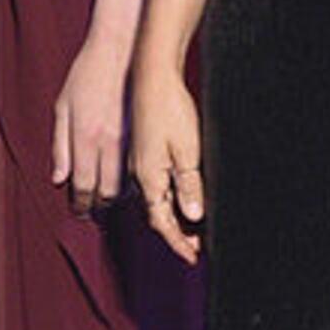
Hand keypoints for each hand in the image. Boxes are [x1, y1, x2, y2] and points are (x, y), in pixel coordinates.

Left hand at [51, 33, 127, 214]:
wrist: (122, 48)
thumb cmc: (88, 74)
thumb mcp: (62, 106)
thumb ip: (59, 145)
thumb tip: (58, 178)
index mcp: (85, 137)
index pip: (83, 186)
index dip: (81, 204)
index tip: (80, 211)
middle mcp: (109, 143)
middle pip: (107, 191)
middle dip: (99, 206)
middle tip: (94, 210)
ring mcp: (132, 139)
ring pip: (129, 184)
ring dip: (119, 197)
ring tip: (110, 199)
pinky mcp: (149, 134)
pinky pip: (145, 168)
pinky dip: (136, 180)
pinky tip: (130, 179)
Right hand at [129, 67, 204, 263]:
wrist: (146, 71)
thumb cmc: (169, 107)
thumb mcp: (188, 149)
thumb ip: (189, 184)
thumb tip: (193, 216)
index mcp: (150, 176)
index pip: (163, 222)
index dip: (178, 242)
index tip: (192, 258)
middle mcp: (137, 172)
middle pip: (153, 214)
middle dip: (173, 233)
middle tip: (194, 245)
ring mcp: (135, 160)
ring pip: (148, 199)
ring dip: (166, 215)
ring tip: (188, 226)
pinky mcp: (137, 148)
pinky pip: (144, 183)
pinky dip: (159, 197)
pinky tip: (171, 194)